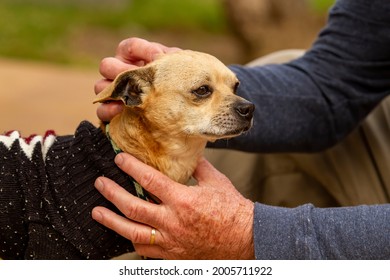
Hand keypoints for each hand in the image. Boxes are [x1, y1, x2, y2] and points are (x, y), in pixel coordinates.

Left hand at [92, 153, 254, 259]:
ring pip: (133, 232)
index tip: (119, 159)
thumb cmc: (232, 211)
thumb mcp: (216, 182)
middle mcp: (173, 222)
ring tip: (97, 212)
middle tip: (100, 183)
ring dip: (112, 221)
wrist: (245, 240)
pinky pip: (145, 250)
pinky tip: (123, 232)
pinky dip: (132, 240)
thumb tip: (188, 154)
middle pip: (134, 207)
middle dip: (112, 194)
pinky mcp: (172, 255)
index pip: (150, 181)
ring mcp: (170, 241)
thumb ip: (198, 167)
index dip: (132, 168)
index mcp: (183, 200)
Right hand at [94, 37, 180, 121]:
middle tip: (135, 77)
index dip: (142, 50)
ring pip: (100, 87)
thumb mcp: (175, 67)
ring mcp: (112, 91)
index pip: (129, 47)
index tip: (157, 56)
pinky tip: (121, 110)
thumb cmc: (175, 82)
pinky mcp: (111, 111)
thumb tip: (162, 58)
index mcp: (132, 56)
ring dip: (112, 90)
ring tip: (126, 95)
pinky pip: (101, 110)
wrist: (178, 107)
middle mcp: (118, 72)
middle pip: (107, 65)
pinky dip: (108, 109)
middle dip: (119, 70)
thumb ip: (170, 59)